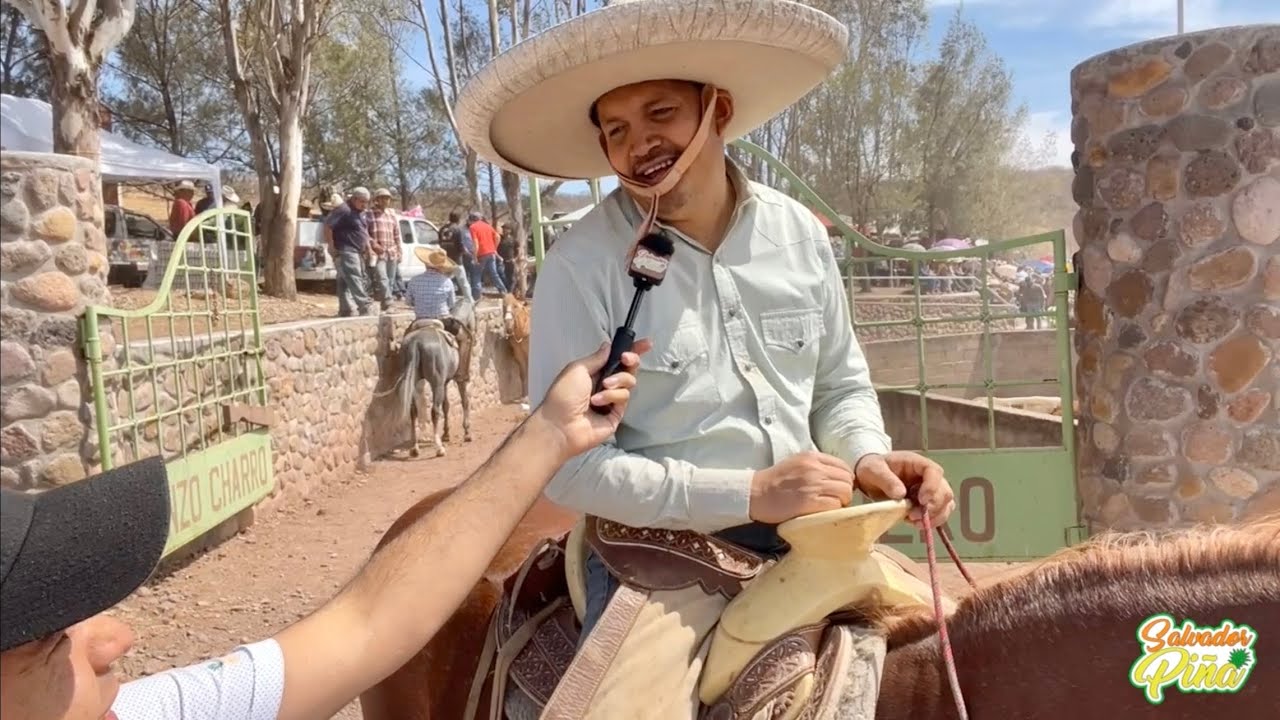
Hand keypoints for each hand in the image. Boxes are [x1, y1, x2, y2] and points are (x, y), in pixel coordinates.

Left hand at [531, 340, 652, 459]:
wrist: (560, 425)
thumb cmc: (563, 395)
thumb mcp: (577, 369)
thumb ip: (597, 358)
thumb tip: (608, 346)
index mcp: (593, 372)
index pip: (616, 359)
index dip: (632, 350)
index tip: (646, 343)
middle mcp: (604, 385)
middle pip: (628, 369)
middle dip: (631, 360)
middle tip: (626, 359)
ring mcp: (611, 400)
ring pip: (629, 382)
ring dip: (616, 381)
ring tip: (602, 387)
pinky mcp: (616, 414)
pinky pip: (624, 398)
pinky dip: (612, 396)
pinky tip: (597, 402)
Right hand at [748, 451, 854, 523]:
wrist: (755, 494)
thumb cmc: (775, 481)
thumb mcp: (796, 463)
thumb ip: (816, 465)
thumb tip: (839, 476)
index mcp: (812, 457)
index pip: (844, 467)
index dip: (844, 480)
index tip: (837, 489)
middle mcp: (815, 468)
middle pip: (847, 480)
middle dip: (845, 492)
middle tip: (834, 500)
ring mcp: (813, 484)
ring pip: (845, 492)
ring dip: (841, 502)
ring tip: (828, 507)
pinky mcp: (810, 502)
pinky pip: (835, 506)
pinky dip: (833, 511)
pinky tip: (822, 512)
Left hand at [854, 451, 954, 529]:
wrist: (870, 477)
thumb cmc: (873, 468)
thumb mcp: (873, 470)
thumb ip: (886, 480)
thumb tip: (900, 494)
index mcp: (916, 463)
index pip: (934, 471)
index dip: (932, 487)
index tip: (922, 500)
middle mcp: (927, 477)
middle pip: (944, 491)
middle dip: (933, 507)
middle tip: (914, 516)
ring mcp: (930, 490)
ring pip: (946, 504)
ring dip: (935, 516)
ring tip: (914, 522)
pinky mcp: (927, 503)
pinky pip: (939, 513)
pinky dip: (932, 521)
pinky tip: (916, 524)